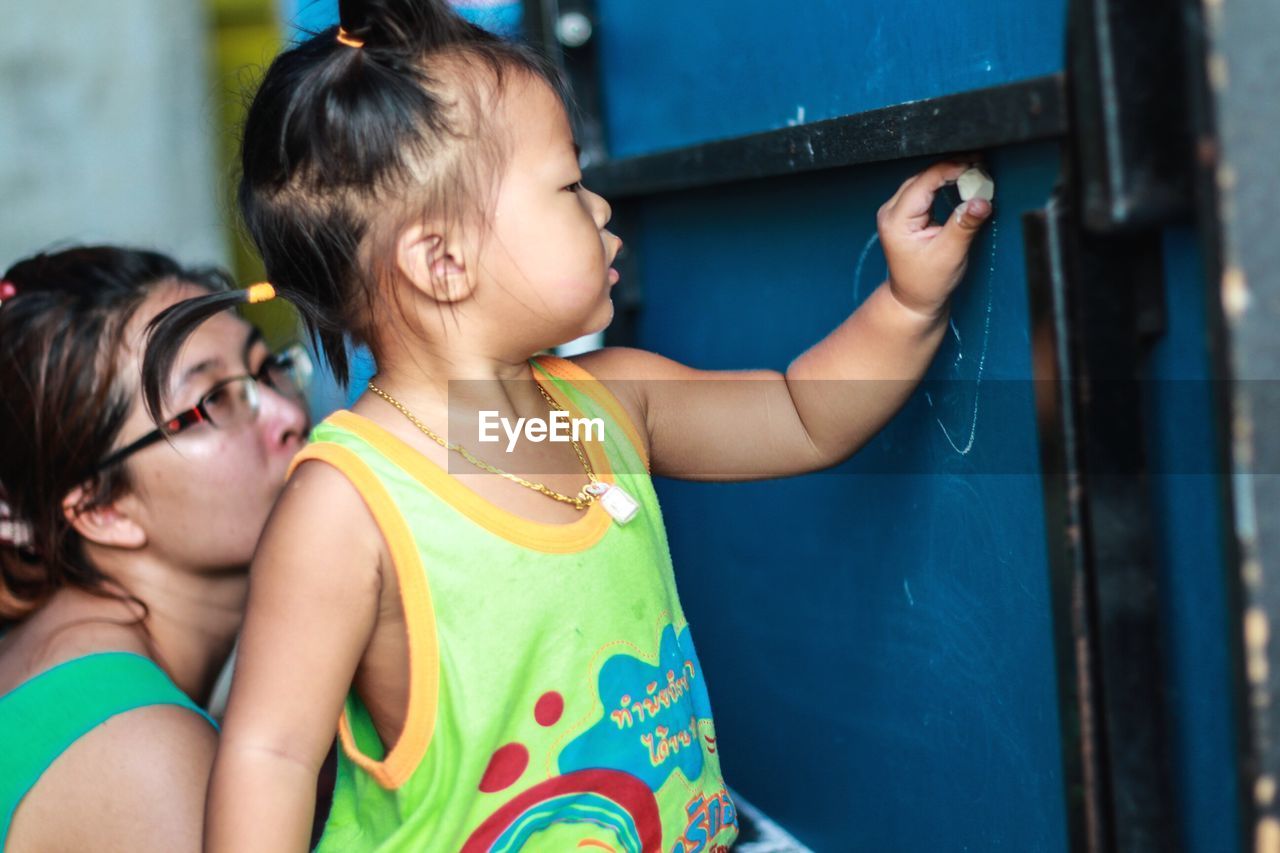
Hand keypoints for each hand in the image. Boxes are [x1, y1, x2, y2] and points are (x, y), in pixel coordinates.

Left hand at [876, 159, 991, 318]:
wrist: (913, 299)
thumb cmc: (927, 282)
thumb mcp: (949, 255)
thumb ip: (964, 225)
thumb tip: (982, 201)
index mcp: (896, 220)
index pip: (925, 182)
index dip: (951, 168)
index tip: (976, 163)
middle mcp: (891, 212)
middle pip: (923, 177)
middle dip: (952, 167)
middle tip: (981, 163)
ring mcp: (896, 212)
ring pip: (924, 180)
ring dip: (949, 173)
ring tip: (975, 168)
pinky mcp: (906, 213)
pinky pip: (925, 189)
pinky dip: (944, 182)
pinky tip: (961, 178)